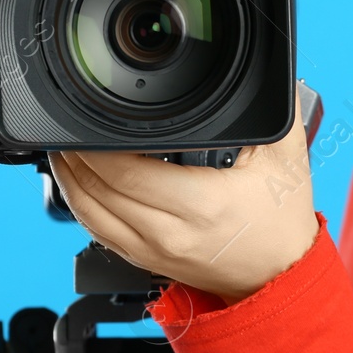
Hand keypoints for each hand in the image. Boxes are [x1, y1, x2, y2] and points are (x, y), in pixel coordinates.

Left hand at [47, 93, 319, 301]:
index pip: (127, 172)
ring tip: (65, 150)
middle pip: (99, 191)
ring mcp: (153, 251)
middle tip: (70, 128)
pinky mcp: (145, 260)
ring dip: (70, 180)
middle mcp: (170, 232)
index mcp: (201, 204)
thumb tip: (268, 73)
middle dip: (77, 156)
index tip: (88, 122)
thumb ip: (277, 114)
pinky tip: (77, 183)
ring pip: (89, 214)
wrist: (280, 279)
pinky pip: (97, 232)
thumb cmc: (282, 224)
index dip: (98, 147)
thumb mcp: (287, 159)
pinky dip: (80, 204)